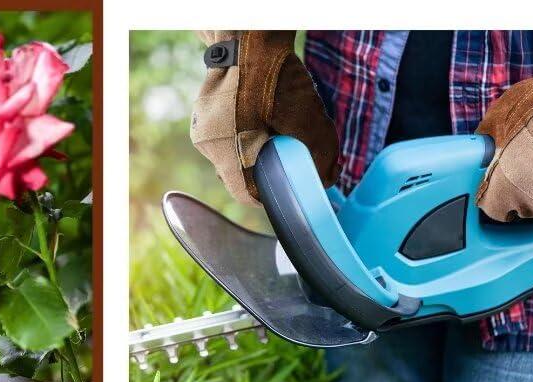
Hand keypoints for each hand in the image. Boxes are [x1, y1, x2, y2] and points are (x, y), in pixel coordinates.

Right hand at [190, 30, 338, 206]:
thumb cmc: (273, 73)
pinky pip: (227, 135)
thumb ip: (321, 152)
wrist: (248, 34)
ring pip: (233, 153)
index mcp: (226, 152)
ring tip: (275, 126)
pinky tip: (261, 113)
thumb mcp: (307, 115)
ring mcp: (202, 128)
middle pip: (240, 174)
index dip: (271, 196)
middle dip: (265, 168)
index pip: (246, 194)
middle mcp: (208, 145)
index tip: (288, 189)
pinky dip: (246, 131)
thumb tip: (330, 178)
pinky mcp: (203, 114)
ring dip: (255, 147)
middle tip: (287, 153)